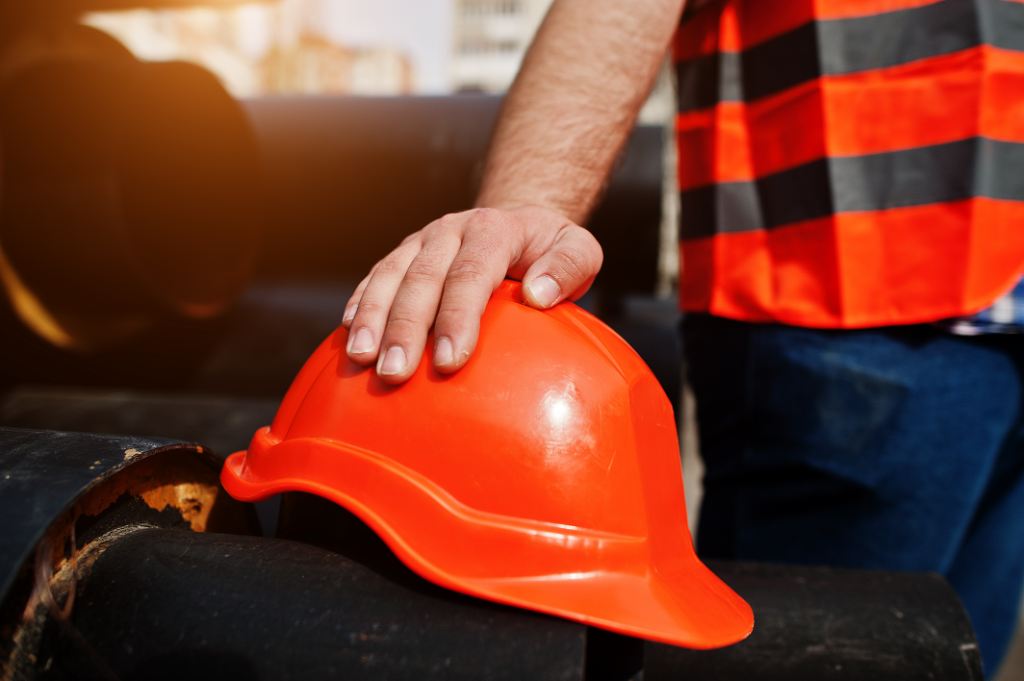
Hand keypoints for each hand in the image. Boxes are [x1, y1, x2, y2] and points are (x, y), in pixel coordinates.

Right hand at [341, 205, 602, 383]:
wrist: (518, 223)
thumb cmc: (551, 251)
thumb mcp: (579, 250)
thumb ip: (569, 267)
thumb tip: (539, 295)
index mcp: (493, 229)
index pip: (472, 273)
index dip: (458, 317)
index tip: (449, 362)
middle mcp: (451, 231)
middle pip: (423, 279)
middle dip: (406, 327)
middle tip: (395, 374)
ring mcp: (421, 242)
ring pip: (390, 277)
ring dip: (372, 318)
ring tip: (362, 359)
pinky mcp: (402, 256)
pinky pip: (375, 279)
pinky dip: (360, 306)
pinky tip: (348, 337)